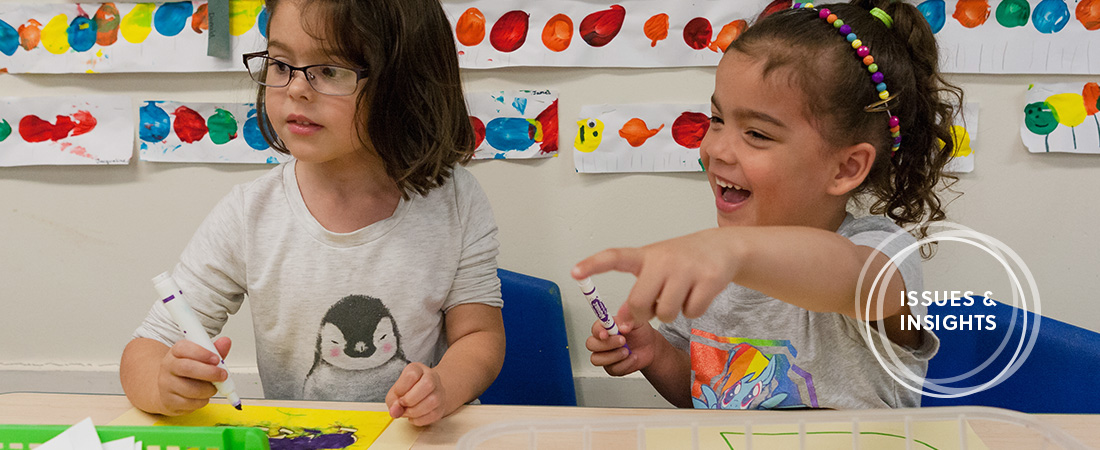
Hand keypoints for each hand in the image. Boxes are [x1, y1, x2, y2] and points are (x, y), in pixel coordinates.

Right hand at [156, 337, 231, 415]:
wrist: (168, 390)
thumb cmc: (188, 372)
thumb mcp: (200, 358)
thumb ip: (214, 351)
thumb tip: (226, 342)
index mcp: (175, 352)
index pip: (184, 348)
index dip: (202, 353)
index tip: (216, 358)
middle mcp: (168, 367)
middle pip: (187, 368)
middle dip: (209, 372)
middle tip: (223, 375)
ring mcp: (166, 385)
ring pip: (191, 389)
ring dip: (208, 389)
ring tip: (213, 387)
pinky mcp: (169, 402)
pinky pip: (190, 403)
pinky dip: (202, 401)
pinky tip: (203, 396)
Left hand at [386, 363, 445, 425]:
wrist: (424, 396)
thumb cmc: (407, 392)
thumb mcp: (395, 392)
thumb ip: (393, 401)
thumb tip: (395, 411)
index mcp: (418, 369)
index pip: (412, 375)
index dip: (401, 388)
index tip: (397, 394)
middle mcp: (432, 377)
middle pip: (427, 384)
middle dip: (410, 399)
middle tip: (402, 404)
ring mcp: (439, 392)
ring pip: (433, 401)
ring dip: (415, 411)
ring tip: (407, 412)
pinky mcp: (441, 406)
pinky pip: (433, 414)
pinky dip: (420, 419)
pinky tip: (414, 416)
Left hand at [573, 228, 738, 322]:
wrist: (722, 247)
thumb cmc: (681, 262)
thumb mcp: (655, 271)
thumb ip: (638, 294)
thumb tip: (621, 324)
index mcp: (645, 256)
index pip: (614, 258)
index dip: (593, 266)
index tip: (574, 272)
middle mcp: (663, 260)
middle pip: (639, 304)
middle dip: (643, 315)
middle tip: (653, 308)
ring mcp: (687, 269)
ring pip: (666, 314)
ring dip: (670, 314)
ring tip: (679, 295)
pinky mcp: (709, 279)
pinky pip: (691, 313)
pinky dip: (693, 311)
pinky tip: (697, 294)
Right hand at [585, 313, 658, 375]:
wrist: (650, 347)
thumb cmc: (641, 332)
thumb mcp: (638, 322)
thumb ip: (629, 320)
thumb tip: (623, 326)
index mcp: (606, 327)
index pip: (595, 328)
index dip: (598, 332)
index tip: (606, 334)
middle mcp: (602, 341)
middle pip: (591, 344)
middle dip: (606, 344)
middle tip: (622, 341)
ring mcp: (605, 355)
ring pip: (596, 359)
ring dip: (613, 356)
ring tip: (627, 351)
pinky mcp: (612, 367)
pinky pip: (612, 369)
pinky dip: (625, 364)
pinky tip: (632, 358)